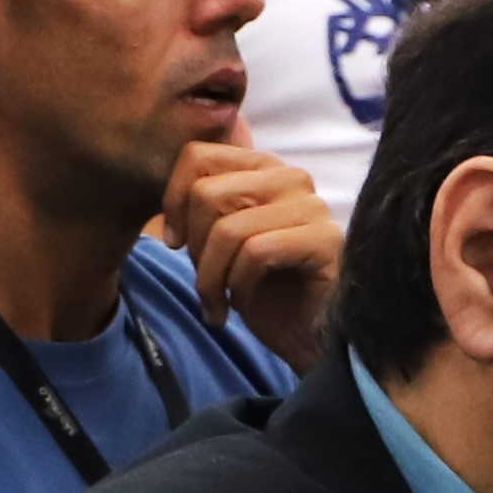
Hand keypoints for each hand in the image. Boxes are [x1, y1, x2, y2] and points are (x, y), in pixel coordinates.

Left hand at [169, 142, 339, 359]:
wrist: (301, 335)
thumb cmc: (256, 287)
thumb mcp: (214, 241)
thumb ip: (196, 209)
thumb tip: (166, 210)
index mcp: (263, 167)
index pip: (197, 156)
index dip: (173, 201)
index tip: (176, 242)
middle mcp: (290, 177)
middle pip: (207, 193)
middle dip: (195, 246)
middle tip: (207, 281)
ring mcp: (312, 206)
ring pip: (229, 228)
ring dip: (211, 277)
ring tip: (218, 302)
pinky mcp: (325, 240)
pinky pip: (256, 252)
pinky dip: (237, 284)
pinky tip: (242, 303)